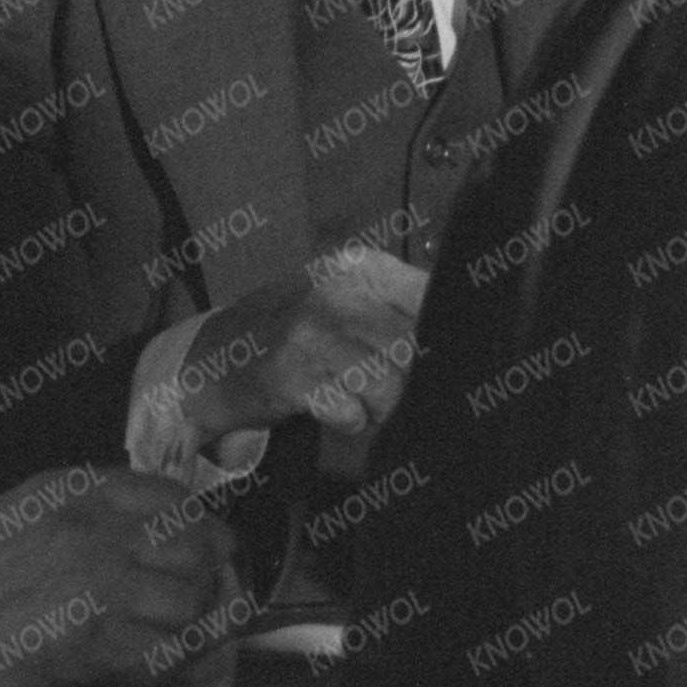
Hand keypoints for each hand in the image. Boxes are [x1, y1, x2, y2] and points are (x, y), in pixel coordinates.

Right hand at [0, 469, 241, 686]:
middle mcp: (102, 522)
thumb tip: (144, 560)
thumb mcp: (25, 519)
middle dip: (205, 600)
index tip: (192, 584)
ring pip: (198, 609)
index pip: (184, 503)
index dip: (203, 548)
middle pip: (207, 553)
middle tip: (178, 640)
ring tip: (140, 676)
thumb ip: (86, 524)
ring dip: (182, 651)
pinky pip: (165, 660)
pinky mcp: (91, 637)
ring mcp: (100, 575)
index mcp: (84, 488)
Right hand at [182, 240, 431, 448]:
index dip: (445, 332)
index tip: (439, 352)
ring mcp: (311, 333)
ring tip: (351, 391)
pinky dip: (346, 419)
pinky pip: (353, 415)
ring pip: (390, 387)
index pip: (431, 296)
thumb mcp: (347, 295)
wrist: (215, 357)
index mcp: (360, 267)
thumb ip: (403, 304)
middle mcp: (336, 292)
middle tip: (381, 378)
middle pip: (415, 350)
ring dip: (378, 404)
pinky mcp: (291, 376)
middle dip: (407, 377)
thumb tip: (472, 331)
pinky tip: (326, 403)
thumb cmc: (298, 330)